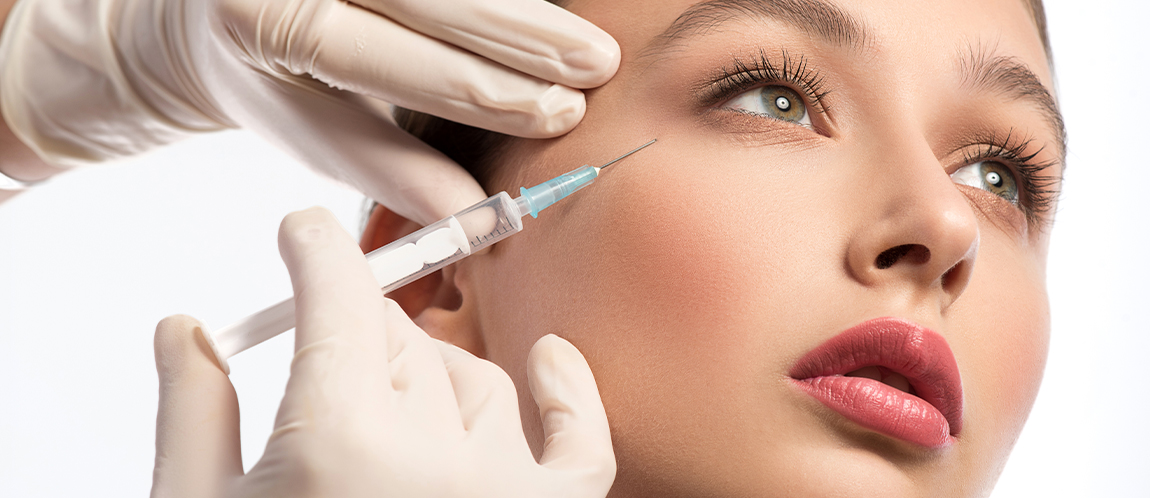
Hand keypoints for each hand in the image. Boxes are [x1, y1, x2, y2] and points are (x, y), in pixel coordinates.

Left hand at [0, 0, 618, 222]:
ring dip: (525, 9)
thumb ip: (390, 172)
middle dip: (528, 37)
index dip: (489, 89)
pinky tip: (545, 10)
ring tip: (583, 42)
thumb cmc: (265, 83)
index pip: (400, 61)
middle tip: (596, 66)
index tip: (558, 112)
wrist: (211, 11)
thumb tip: (476, 218)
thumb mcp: (312, 136)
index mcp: (267, 21)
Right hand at [151, 207, 614, 496]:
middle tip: (321, 355)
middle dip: (354, 332)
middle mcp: (436, 462)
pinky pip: (581, 449)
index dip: (315, 253)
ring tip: (380, 406)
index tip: (301, 235)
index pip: (339, 299)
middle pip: (400, 343)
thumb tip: (186, 329)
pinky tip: (551, 357)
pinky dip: (571, 397)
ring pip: (474, 385)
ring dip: (426, 376)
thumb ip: (192, 415)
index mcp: (339, 444)